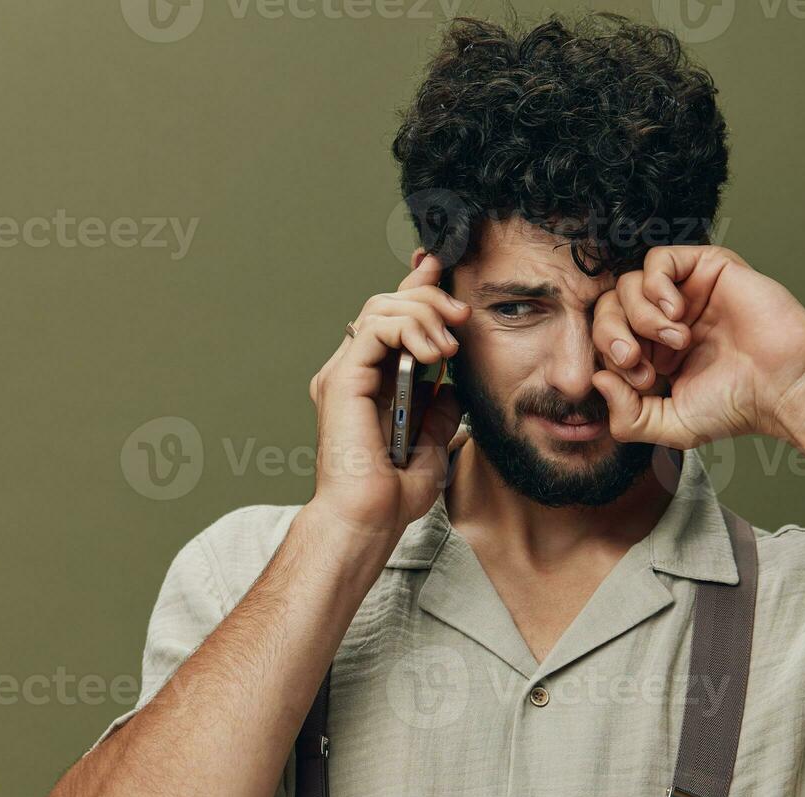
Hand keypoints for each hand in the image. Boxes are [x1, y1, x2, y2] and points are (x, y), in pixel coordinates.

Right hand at [307, 253, 466, 537]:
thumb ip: (439, 408)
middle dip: (430, 298)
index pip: (392, 320)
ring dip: (425, 314)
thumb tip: (454, 385)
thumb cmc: (392, 493)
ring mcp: (344, 372)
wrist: (369, 519)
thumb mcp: (432, 441)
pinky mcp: (342, 378)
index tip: (445, 269)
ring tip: (450, 345)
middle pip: (387, 304)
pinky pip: (375, 327)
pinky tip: (433, 352)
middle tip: (462, 315)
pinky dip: (409, 328)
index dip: (418, 290)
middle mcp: (353, 371)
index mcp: (370, 382)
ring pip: (381, 308)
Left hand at [591, 245, 804, 446]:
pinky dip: (655, 286)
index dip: (609, 358)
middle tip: (636, 360)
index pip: (606, 338)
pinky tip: (675, 313)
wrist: (784, 385)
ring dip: (640, 316)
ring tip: (675, 341)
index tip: (642, 382)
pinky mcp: (705, 268)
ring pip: (628, 284)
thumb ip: (626, 417)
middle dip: (612, 336)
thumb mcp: (670, 425)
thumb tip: (597, 379)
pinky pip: (657, 261)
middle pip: (609, 307)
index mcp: (654, 352)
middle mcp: (666, 319)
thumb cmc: (737, 405)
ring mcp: (686, 292)